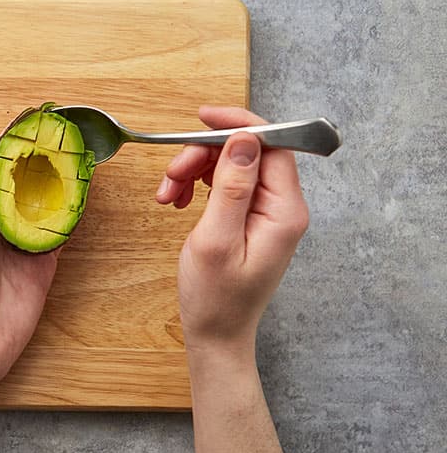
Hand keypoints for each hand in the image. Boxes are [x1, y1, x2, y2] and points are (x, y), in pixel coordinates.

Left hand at [0, 143, 58, 388]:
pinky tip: (81, 196)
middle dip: (33, 159)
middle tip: (53, 134)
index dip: (2, 149)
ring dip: (54, 182)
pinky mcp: (42, 265)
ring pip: (41, 204)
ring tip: (71, 155)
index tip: (20, 126)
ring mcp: (21, 245)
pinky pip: (58, 233)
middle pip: (17, 184)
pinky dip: (69, 215)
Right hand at [155, 107, 309, 352]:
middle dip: (203, 156)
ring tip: (167, 196)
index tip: (203, 117)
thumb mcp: (216, 239)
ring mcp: (266, 213)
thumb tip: (243, 139)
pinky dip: (196, 186)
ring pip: (230, 166)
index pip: (271, 145)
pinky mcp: (249, 218)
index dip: (238, 124)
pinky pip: (224, 185)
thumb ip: (231, 186)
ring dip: (193, 172)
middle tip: (170, 175)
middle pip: (245, 153)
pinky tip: (177, 201)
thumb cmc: (215, 298)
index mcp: (284, 211)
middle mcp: (282, 207)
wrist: (215, 335)